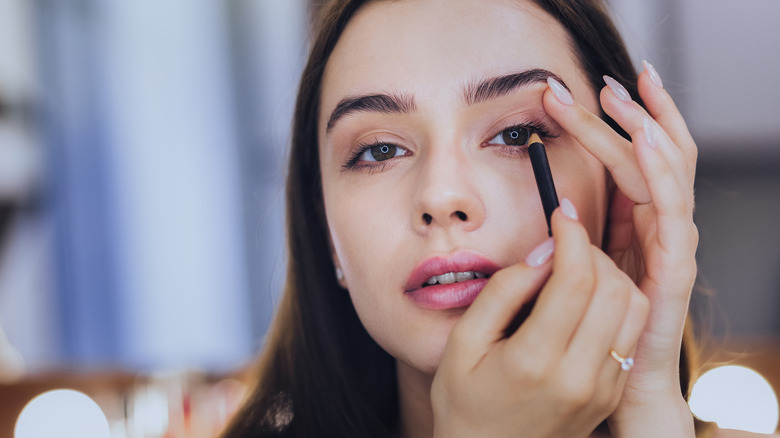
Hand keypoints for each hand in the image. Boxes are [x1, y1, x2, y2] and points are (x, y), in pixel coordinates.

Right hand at [431, 207, 649, 437]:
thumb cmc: (465, 401)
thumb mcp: (462, 343)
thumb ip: (503, 292)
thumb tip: (543, 254)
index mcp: (535, 361)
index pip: (577, 280)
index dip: (573, 236)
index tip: (562, 215)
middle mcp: (578, 376)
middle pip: (614, 288)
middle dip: (592, 251)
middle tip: (565, 244)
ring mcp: (601, 389)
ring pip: (634, 308)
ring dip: (611, 276)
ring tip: (576, 270)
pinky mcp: (611, 394)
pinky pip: (631, 334)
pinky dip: (617, 303)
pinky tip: (586, 299)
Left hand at [543, 63, 697, 433]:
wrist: (619, 385)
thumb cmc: (595, 325)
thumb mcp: (580, 269)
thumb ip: (578, 236)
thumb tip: (558, 202)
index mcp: (636, 224)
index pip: (630, 159)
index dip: (611, 124)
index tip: (580, 92)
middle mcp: (658, 227)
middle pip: (653, 156)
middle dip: (632, 115)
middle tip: (604, 81)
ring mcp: (671, 245)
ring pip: (667, 174)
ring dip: (647, 129)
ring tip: (628, 95)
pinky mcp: (674, 269)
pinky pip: (672, 214)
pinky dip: (660, 174)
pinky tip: (646, 142)